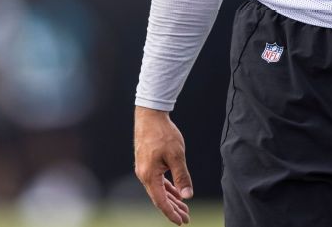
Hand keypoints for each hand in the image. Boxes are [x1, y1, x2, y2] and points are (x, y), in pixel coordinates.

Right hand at [134, 105, 192, 223]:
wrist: (150, 115)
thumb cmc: (163, 134)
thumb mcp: (177, 156)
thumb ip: (182, 177)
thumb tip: (187, 196)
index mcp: (149, 175)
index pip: (161, 201)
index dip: (171, 213)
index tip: (182, 222)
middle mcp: (144, 175)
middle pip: (159, 198)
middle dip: (173, 209)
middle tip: (187, 218)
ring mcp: (144, 169)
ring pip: (158, 190)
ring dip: (171, 199)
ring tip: (184, 208)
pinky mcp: (147, 163)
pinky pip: (157, 181)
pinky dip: (167, 188)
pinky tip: (175, 192)